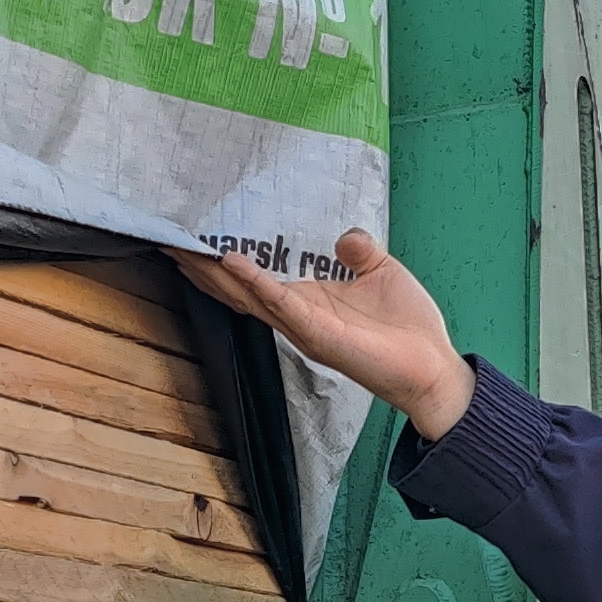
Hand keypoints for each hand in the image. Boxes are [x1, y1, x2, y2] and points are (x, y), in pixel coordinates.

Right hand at [176, 227, 473, 442]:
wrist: (433, 365)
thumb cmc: (408, 328)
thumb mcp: (382, 272)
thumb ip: (359, 252)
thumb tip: (344, 235)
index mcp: (308, 301)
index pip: (255, 280)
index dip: (225, 262)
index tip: (196, 237)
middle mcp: (296, 316)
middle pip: (237, 290)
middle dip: (202, 268)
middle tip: (169, 240)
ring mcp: (303, 327)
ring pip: (247, 297)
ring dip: (215, 274)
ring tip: (184, 249)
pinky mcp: (318, 333)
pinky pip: (279, 303)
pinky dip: (254, 282)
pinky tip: (232, 262)